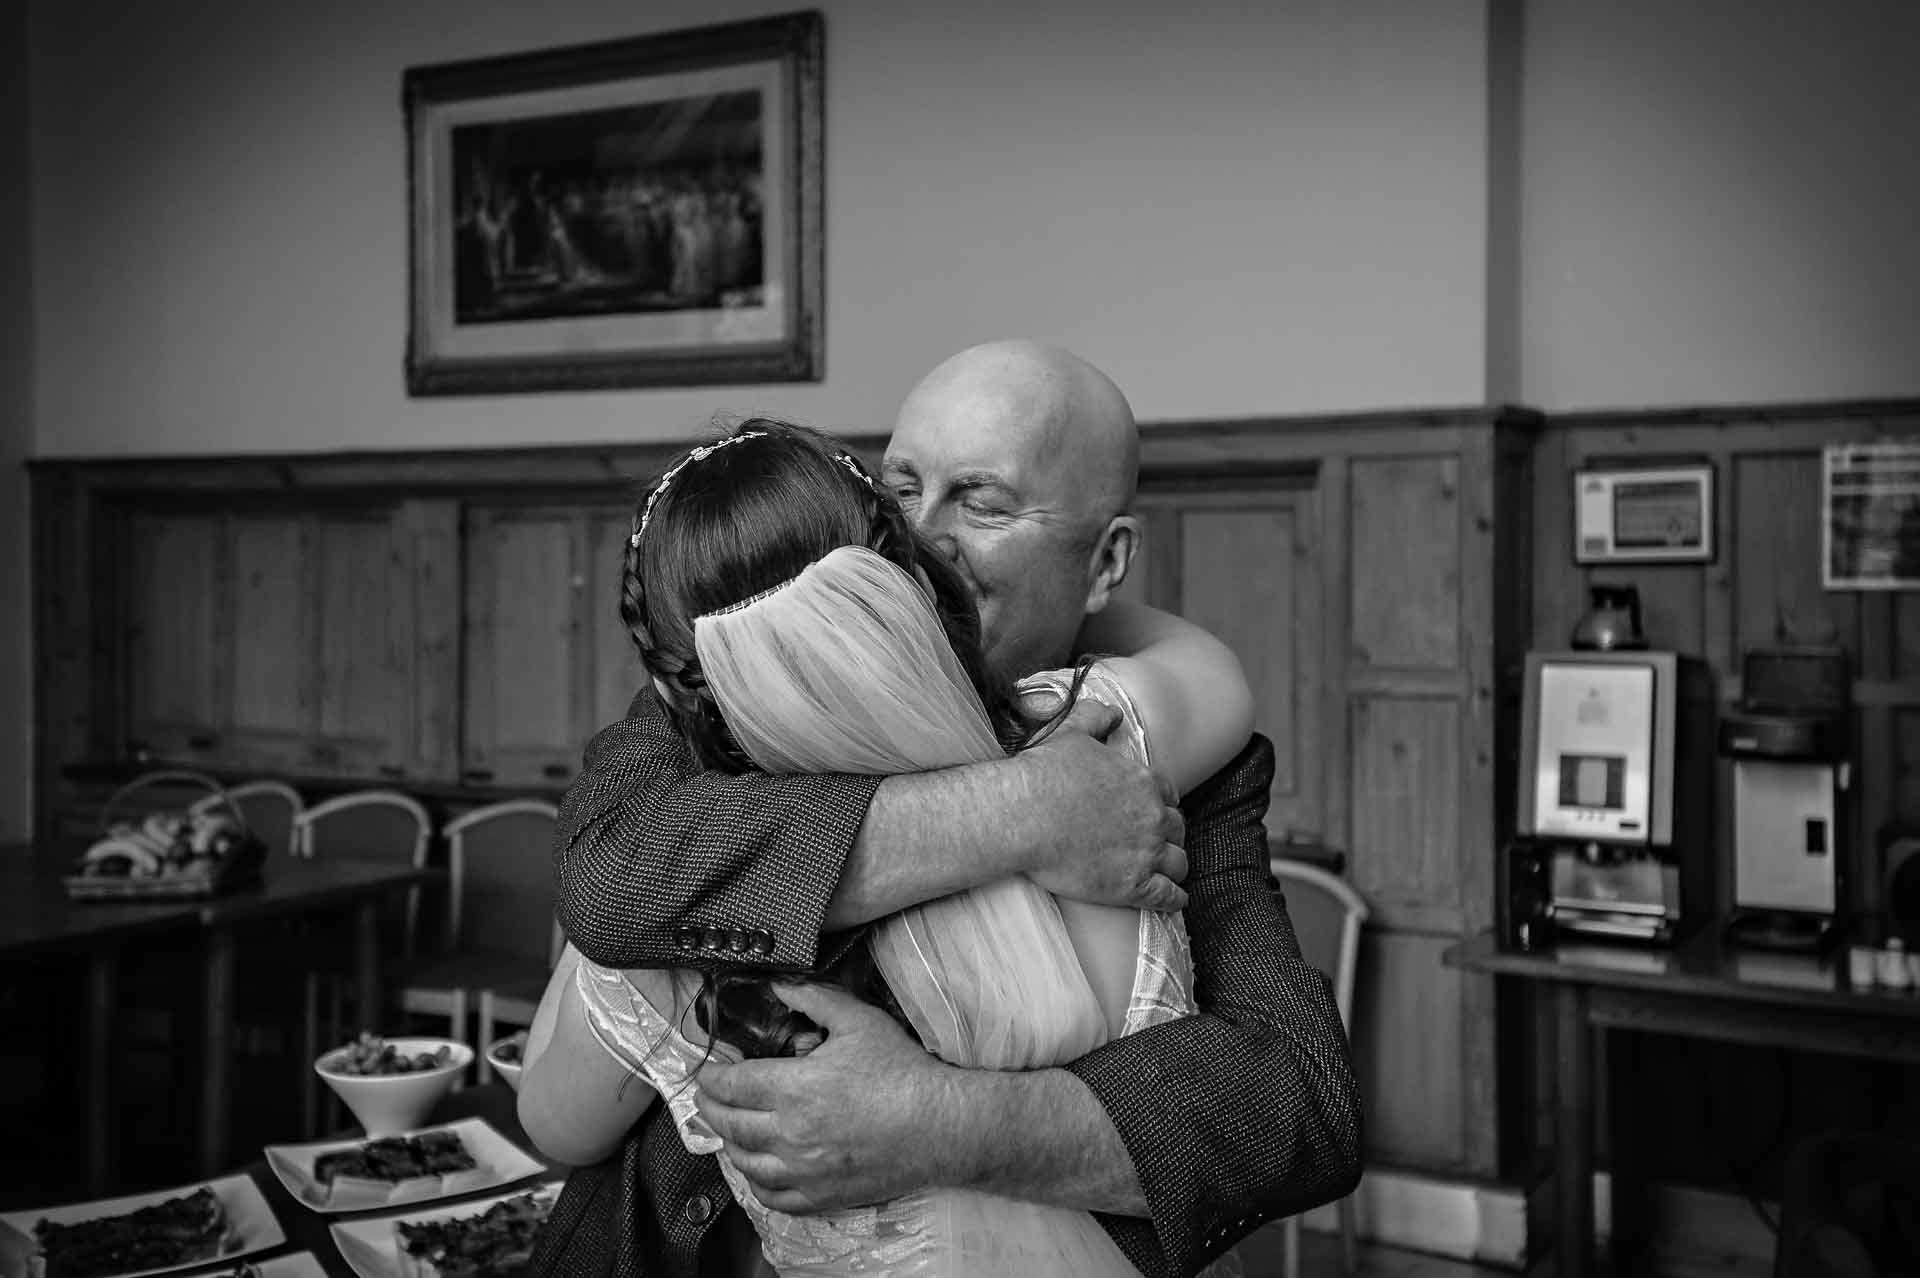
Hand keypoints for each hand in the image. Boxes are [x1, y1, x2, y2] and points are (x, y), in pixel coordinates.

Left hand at [696, 982, 966, 1211]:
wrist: (939, 1125)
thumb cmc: (901, 1071)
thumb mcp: (858, 1021)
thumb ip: (813, 999)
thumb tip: (778, 985)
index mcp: (793, 1088)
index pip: (731, 1085)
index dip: (711, 1077)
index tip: (705, 1071)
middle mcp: (789, 1134)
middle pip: (729, 1124)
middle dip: (710, 1107)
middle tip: (706, 1097)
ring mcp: (803, 1170)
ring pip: (744, 1163)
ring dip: (728, 1144)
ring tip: (728, 1130)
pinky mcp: (820, 1195)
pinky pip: (772, 1196)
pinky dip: (755, 1182)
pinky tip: (757, 1168)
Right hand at [1013, 698, 1187, 910]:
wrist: (1022, 816)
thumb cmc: (1043, 774)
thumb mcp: (1072, 733)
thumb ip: (1097, 718)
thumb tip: (1115, 714)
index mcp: (1143, 781)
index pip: (1168, 795)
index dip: (1160, 804)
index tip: (1150, 813)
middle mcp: (1152, 817)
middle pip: (1177, 829)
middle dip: (1168, 835)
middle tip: (1154, 843)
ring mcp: (1146, 853)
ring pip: (1179, 862)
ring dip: (1174, 867)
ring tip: (1166, 873)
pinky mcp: (1134, 886)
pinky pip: (1169, 896)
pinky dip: (1174, 899)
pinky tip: (1173, 901)